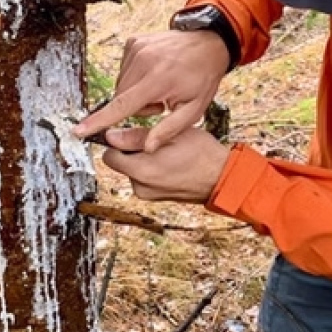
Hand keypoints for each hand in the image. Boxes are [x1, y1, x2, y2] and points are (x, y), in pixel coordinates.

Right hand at [72, 29, 228, 151]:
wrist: (208, 43)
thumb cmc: (202, 77)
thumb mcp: (194, 109)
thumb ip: (168, 130)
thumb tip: (146, 148)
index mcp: (157, 80)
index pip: (121, 106)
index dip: (99, 121)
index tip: (78, 130)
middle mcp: (143, 62)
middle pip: (120, 98)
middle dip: (136, 107)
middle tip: (160, 102)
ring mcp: (136, 49)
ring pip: (121, 85)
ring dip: (135, 93)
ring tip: (159, 87)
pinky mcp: (133, 43)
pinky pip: (123, 70)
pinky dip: (135, 77)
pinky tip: (154, 73)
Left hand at [100, 125, 229, 203]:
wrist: (222, 178)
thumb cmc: (201, 154)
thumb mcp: (169, 135)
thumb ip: (136, 136)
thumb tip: (110, 136)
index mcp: (141, 171)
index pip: (109, 156)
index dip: (117, 142)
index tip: (128, 133)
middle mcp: (141, 187)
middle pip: (121, 164)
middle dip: (131, 151)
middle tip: (154, 140)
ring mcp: (149, 194)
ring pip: (133, 170)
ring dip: (143, 160)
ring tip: (166, 151)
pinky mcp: (157, 197)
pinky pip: (145, 179)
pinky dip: (152, 169)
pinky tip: (170, 162)